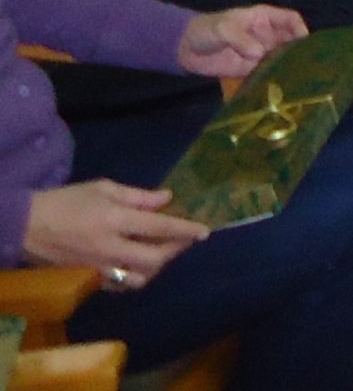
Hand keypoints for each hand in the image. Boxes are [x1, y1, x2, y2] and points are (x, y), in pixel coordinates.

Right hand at [23, 180, 207, 283]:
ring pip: (139, 278)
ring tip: (162, 252)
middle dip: (174, 251)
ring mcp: (98, 268)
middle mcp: (109, 248)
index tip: (204, 232)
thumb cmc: (67, 201)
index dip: (185, 230)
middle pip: (154, 259)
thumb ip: (138, 196)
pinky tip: (139, 265)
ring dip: (156, 268)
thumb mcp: (103, 189)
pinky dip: (135, 277)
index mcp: (114, 220)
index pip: (159, 228)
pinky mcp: (88, 281)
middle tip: (183, 241)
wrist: (26, 227)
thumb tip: (167, 198)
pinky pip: (120, 286)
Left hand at [176, 4, 305, 79]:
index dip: (300, 28)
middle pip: (289, 41)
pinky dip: (272, 78)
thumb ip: (241, 38)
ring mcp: (260, 53)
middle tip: (303, 65)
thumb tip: (260, 54)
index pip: (290, 20)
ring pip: (280, 58)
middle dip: (296, 51)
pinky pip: (266, 73)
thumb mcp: (224, 28)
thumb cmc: (207, 29)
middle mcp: (267, 35)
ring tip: (293, 78)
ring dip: (286, 66)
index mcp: (264, 18)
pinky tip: (276, 86)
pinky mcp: (250, 70)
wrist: (186, 49)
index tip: (304, 42)